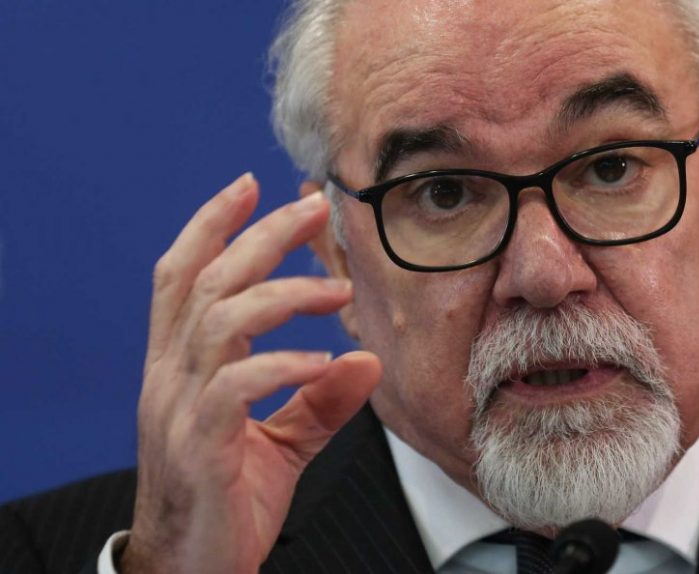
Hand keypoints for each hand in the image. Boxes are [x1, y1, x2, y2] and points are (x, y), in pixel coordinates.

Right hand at [119, 173, 379, 573]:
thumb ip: (318, 400)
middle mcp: (170, 379)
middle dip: (261, 235)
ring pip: (219, 321)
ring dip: (283, 295)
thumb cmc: (227, 503)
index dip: (211, 225)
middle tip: (314, 205)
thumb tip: (365, 359)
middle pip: (207, 281)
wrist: (190, 573)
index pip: (182, 277)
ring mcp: (179, 411)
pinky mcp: (201, 448)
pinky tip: (325, 362)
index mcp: (180, 369)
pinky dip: (284, 365)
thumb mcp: (281, 442)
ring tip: (337, 291)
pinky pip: (236, 387)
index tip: (249, 184)